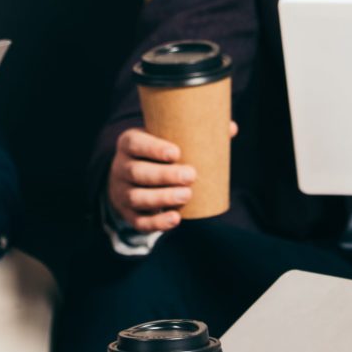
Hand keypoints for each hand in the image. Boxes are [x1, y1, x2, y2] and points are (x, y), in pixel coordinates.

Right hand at [107, 122, 236, 232]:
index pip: (135, 143)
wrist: (129, 179)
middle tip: (191, 175)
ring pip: (137, 197)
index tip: (177, 152)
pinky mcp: (128, 214)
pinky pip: (139, 221)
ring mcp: (122, 192)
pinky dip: (157, 222)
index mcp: (129, 143)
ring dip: (162, 198)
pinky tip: (175, 219)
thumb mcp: (164, 139)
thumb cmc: (155, 154)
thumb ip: (194, 133)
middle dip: (164, 175)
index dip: (153, 148)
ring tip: (186, 195)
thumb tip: (231, 128)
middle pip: (137, 172)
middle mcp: (120, 167)